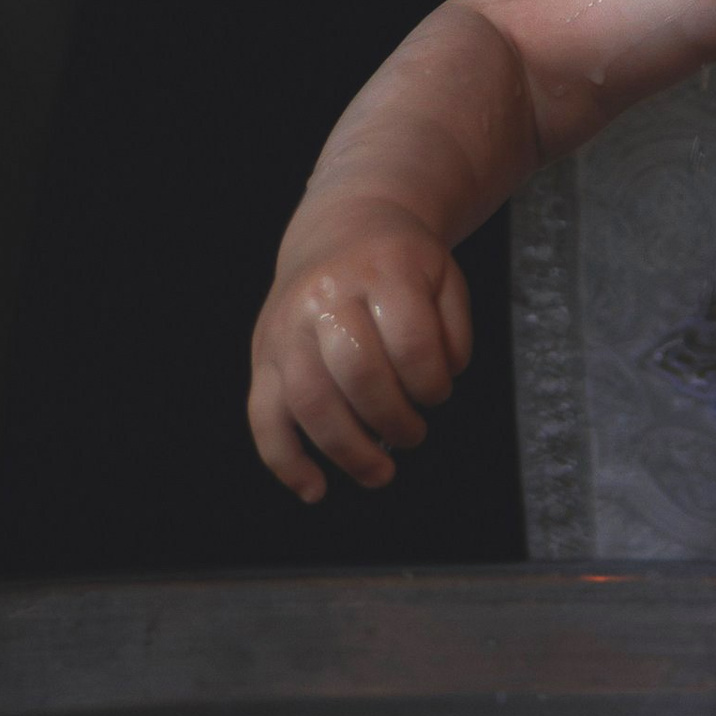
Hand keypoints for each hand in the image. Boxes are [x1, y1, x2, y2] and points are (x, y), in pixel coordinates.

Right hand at [247, 202, 473, 502]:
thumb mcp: (444, 275)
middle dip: (394, 421)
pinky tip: (314, 490)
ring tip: (379, 473)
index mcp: (382, 270)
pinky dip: (286, 462)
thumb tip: (439, 385)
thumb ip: (453, 331)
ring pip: (309, 402)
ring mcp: (287, 326)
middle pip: (359, 375)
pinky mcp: (262, 354)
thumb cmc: (402, 262)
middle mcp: (326, 296)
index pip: (412, 343)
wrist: (343, 225)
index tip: (439, 395)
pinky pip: (263, 417)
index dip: (433, 384)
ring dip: (347, 451)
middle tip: (413, 436)